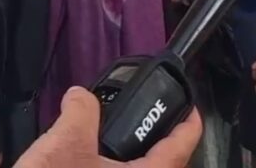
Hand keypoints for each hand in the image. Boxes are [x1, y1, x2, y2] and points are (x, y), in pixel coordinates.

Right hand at [13, 86, 201, 167]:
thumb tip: (79, 95)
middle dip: (157, 140)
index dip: (190, 121)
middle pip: (165, 164)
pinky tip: (91, 160)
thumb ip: (80, 111)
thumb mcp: (66, 143)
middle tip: (146, 117)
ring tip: (116, 137)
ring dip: (132, 158)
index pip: (182, 147)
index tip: (188, 103)